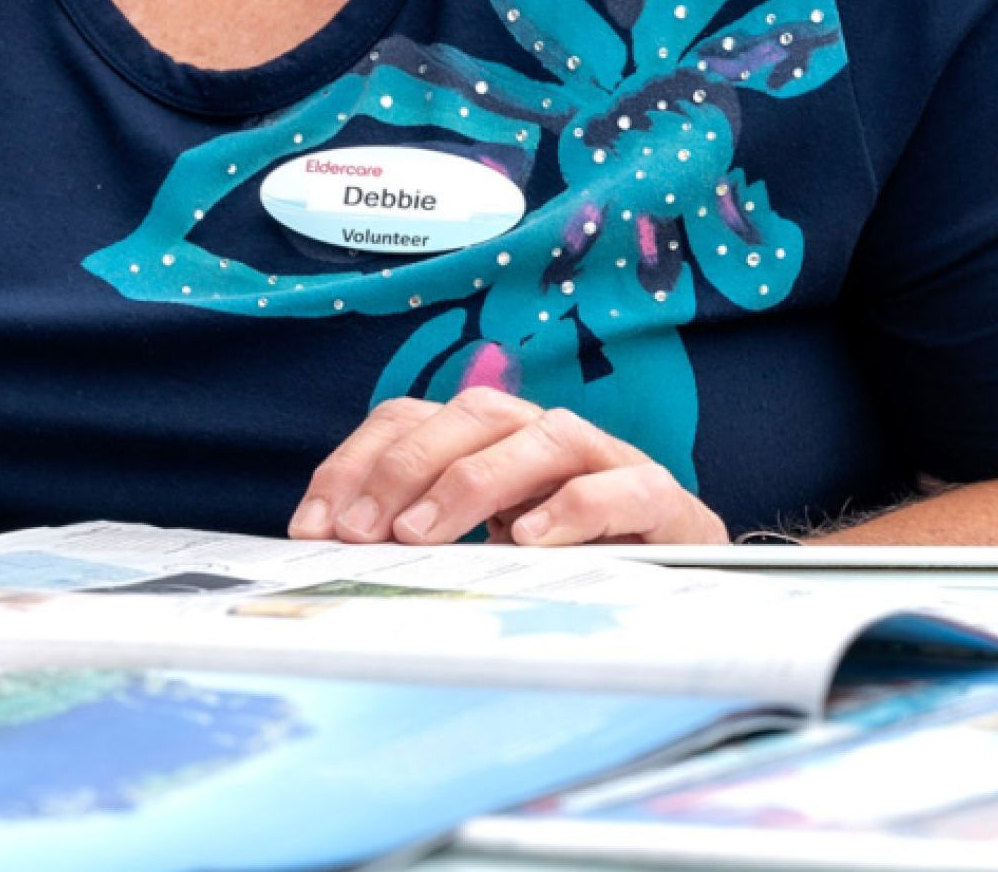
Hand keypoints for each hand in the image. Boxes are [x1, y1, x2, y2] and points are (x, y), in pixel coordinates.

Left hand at [287, 388, 723, 548]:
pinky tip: (529, 540)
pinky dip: (573, 508)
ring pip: (543, 436)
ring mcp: (607, 460)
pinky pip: (622, 488)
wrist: (684, 582)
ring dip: (473, 482)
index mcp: (491, 438)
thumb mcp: (479, 549)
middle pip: (471, 415)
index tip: (313, 526)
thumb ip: (421, 538)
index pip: (410, 419)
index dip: (355, 464)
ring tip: (423, 535)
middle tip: (361, 532)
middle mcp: (544, 434)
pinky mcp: (662, 501)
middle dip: (403, 468)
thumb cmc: (564, 563)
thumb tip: (332, 555)